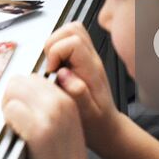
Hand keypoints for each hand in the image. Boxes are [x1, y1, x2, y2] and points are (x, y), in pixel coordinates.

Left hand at [3, 75, 96, 158]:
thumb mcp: (65, 125)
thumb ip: (49, 105)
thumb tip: (25, 92)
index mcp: (68, 100)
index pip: (34, 77)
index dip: (21, 92)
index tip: (20, 106)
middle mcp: (61, 103)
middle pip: (20, 81)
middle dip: (12, 97)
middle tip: (15, 117)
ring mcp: (51, 115)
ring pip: (13, 92)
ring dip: (8, 108)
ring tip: (16, 126)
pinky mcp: (39, 129)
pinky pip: (11, 110)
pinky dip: (8, 121)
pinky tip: (17, 133)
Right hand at [41, 24, 121, 153]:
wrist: (107, 129)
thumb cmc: (96, 124)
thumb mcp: (87, 114)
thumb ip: (77, 92)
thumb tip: (63, 73)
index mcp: (91, 69)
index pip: (73, 42)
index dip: (55, 53)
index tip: (51, 71)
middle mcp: (91, 59)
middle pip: (72, 29)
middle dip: (53, 44)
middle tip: (50, 66)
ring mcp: (88, 57)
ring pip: (71, 31)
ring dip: (55, 44)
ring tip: (53, 65)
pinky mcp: (83, 59)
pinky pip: (70, 40)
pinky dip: (59, 48)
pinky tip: (57, 66)